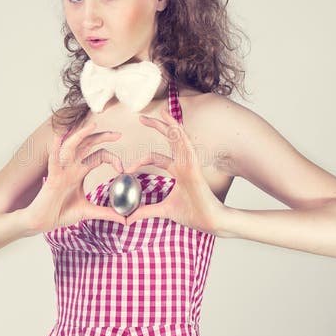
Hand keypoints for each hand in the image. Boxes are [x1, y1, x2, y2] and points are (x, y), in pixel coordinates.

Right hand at [26, 121, 127, 232]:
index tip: (122, 170)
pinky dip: (56, 149)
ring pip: (71, 146)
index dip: (112, 158)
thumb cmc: (61, 213)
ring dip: (81, 135)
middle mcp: (71, 167)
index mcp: (80, 172)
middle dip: (102, 136)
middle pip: (87, 145)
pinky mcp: (52, 178)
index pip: (99, 156)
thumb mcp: (88, 212)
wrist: (42, 222)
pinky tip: (59, 138)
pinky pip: (53, 161)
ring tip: (93, 125)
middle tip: (118, 134)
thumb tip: (125, 220)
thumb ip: (106, 213)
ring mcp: (61, 170)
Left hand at [123, 108, 220, 234]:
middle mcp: (183, 164)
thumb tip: (128, 219)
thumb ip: (146, 212)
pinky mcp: (195, 169)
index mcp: (177, 170)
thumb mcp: (163, 211)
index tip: (125, 170)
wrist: (210, 222)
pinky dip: (181, 136)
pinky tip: (175, 126)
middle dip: (157, 127)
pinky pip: (188, 149)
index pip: (156, 157)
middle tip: (141, 118)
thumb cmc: (193, 214)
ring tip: (162, 113)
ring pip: (180, 139)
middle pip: (169, 139)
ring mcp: (190, 165)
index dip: (140, 160)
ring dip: (171, 125)